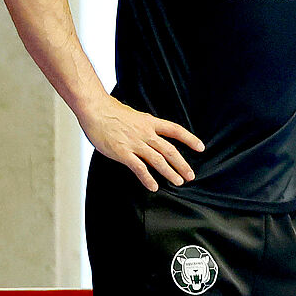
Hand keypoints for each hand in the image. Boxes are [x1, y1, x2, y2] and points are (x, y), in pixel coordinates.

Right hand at [79, 95, 203, 192]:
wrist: (94, 108)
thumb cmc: (110, 111)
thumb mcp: (134, 115)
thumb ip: (143, 126)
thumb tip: (150, 134)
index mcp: (149, 122)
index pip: (175, 130)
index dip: (190, 139)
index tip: (201, 147)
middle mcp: (146, 133)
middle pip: (170, 150)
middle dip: (182, 164)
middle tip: (190, 175)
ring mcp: (135, 143)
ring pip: (158, 160)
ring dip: (170, 173)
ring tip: (178, 182)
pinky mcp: (122, 152)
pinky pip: (139, 168)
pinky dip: (147, 178)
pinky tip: (153, 187)